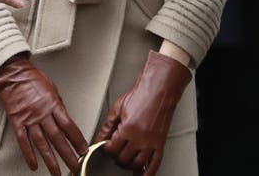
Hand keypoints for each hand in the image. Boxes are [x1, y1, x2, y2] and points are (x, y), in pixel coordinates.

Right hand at [0, 56, 88, 175]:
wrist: (12, 73)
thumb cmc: (31, 78)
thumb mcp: (52, 88)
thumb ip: (58, 105)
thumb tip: (65, 119)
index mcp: (53, 104)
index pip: (69, 126)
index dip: (77, 140)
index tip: (83, 150)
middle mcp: (42, 113)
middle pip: (57, 138)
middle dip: (68, 154)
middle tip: (75, 166)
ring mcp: (29, 119)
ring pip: (42, 143)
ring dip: (50, 160)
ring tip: (56, 172)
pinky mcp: (17, 121)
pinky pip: (23, 141)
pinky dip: (28, 154)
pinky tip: (34, 164)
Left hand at [95, 50, 192, 174]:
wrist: (158, 91)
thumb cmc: (140, 96)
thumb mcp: (117, 108)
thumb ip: (107, 126)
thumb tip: (98, 138)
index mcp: (127, 129)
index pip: (112, 149)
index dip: (106, 149)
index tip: (106, 147)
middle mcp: (140, 138)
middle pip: (124, 159)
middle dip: (116, 157)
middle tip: (115, 152)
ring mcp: (151, 143)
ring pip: (137, 164)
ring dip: (129, 165)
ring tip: (125, 159)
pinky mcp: (160, 144)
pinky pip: (154, 165)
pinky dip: (147, 173)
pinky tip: (141, 174)